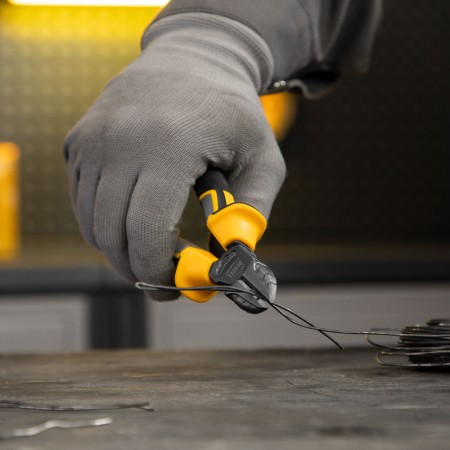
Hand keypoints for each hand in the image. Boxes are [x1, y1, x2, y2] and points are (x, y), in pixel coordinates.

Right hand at [63, 14, 285, 297]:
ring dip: (121, 252)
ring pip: (92, 225)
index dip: (160, 271)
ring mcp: (92, 141)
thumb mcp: (263, 160)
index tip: (179, 286)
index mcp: (169, 144)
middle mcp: (120, 141)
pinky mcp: (78, 143)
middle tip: (165, 280)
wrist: (192, 59)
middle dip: (139, 271)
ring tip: (153, 252)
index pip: (147, 231)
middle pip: (112, 236)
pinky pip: (83, 204)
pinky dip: (106, 226)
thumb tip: (231, 264)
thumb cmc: (232, 113)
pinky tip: (135, 221)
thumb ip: (251, 216)